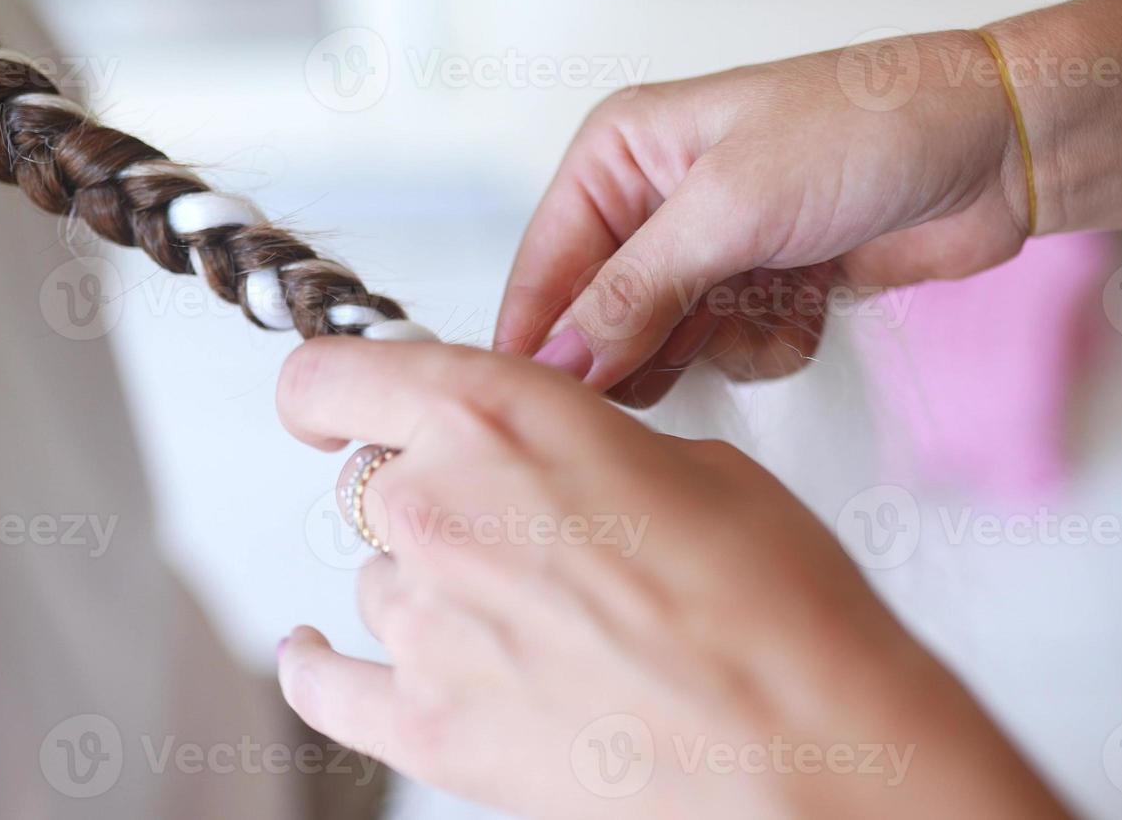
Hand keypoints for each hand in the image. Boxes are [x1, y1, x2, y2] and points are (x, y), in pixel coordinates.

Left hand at [274, 341, 1063, 818]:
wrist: (804, 744)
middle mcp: (437, 509)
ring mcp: (421, 623)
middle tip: (510, 529)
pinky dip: (318, 667)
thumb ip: (578, 448)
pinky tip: (318, 655)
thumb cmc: (774, 604)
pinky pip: (322, 685)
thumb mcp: (690, 464)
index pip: (329, 378)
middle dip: (427, 493)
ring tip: (527, 617)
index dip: (330, 390)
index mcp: (497, 418)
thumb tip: (551, 467)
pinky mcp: (424, 726)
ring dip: (425, 584)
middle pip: (368, 483)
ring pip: (373, 579)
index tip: (337, 404)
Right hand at [494, 30, 1025, 403]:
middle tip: (704, 334)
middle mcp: (655, 203)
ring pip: (670, 350)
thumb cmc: (868, 131)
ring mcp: (713, 252)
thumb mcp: (732, 207)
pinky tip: (814, 298)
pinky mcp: (765, 291)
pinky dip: (775, 342)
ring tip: (776, 294)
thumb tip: (559, 362)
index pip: (547, 266)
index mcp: (620, 153)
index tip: (553, 414)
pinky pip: (734, 357)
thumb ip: (634, 291)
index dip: (545, 342)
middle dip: (654, 345)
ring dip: (726, 343)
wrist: (998, 149)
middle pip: (602, 321)